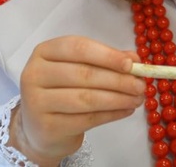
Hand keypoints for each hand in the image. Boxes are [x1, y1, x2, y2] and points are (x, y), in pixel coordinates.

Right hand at [9, 36, 145, 165]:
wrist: (41, 128)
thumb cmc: (64, 89)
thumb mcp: (80, 67)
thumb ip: (106, 60)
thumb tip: (135, 60)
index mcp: (44, 51)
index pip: (78, 47)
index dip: (107, 55)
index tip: (131, 64)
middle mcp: (35, 74)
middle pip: (84, 74)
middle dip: (118, 80)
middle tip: (141, 85)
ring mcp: (37, 102)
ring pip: (87, 98)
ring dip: (118, 99)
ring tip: (138, 99)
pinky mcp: (47, 126)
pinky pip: (87, 119)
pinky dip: (111, 114)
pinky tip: (126, 110)